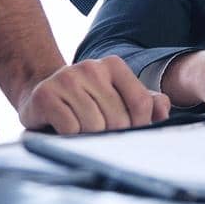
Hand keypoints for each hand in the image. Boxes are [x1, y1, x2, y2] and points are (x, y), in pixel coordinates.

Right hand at [18, 57, 170, 134]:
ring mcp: (66, 79)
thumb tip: (163, 110)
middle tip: (101, 137)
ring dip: (90, 138)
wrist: (40, 92)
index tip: (129, 134)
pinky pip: (70, 129)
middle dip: (112, 136)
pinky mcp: (45, 95)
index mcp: (113, 65)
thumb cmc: (87, 100)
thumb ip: (146, 102)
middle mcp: (90, 67)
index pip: (141, 103)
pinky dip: (70, 137)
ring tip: (82, 132)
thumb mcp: (118, 97)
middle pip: (118, 119)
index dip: (140, 127)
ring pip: (94, 126)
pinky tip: (65, 130)